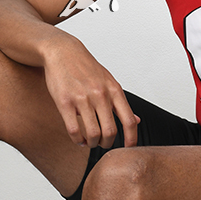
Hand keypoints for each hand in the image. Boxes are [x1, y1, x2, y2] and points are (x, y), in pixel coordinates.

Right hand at [42, 34, 138, 148]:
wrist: (63, 52)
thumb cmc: (87, 68)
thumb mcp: (109, 82)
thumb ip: (121, 103)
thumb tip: (137, 120)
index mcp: (114, 90)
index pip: (129, 120)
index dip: (131, 139)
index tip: (129, 147)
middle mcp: (101, 95)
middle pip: (111, 132)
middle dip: (107, 144)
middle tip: (103, 144)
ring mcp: (83, 99)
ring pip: (93, 134)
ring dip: (92, 143)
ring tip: (90, 142)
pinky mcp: (65, 102)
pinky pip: (74, 130)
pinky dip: (78, 140)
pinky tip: (78, 138)